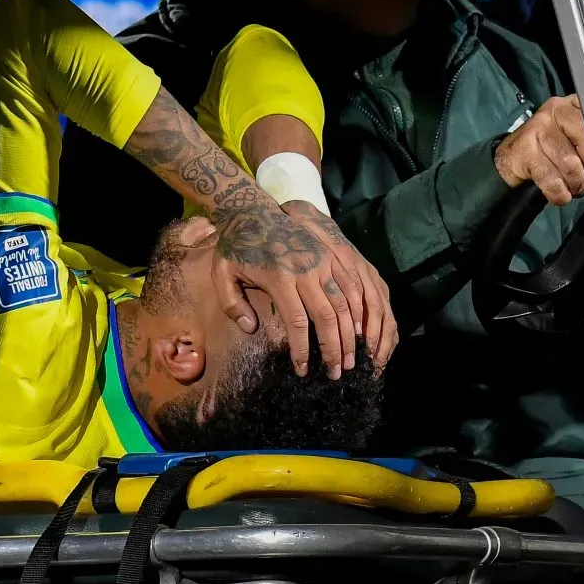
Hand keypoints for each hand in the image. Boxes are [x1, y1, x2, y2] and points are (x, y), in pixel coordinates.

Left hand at [210, 201, 364, 377]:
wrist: (253, 210)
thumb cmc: (236, 247)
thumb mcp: (222, 274)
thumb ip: (232, 304)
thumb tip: (251, 328)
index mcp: (279, 277)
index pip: (297, 322)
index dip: (303, 349)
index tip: (303, 370)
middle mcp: (306, 270)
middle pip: (328, 316)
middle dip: (335, 349)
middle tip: (337, 373)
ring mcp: (323, 261)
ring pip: (346, 302)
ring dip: (351, 334)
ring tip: (352, 358)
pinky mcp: (332, 254)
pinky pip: (353, 284)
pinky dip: (361, 308)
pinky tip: (362, 329)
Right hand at [494, 95, 583, 204]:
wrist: (509, 158)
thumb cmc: (545, 148)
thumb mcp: (571, 136)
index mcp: (569, 106)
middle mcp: (553, 113)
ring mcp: (536, 130)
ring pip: (569, 163)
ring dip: (574, 183)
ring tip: (572, 186)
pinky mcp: (524, 151)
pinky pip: (551, 178)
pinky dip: (558, 192)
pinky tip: (559, 193)